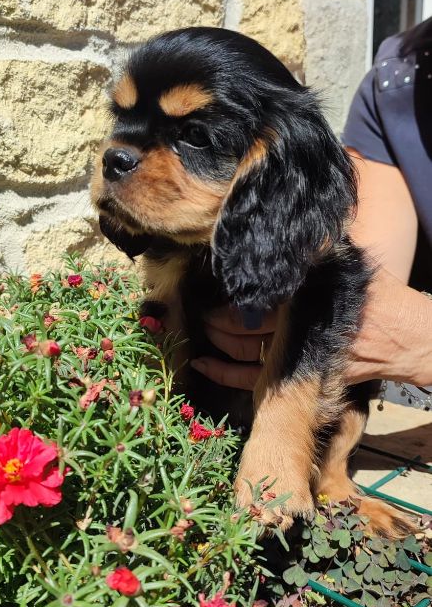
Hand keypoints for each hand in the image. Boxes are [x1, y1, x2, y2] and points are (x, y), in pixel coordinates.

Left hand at [191, 270, 431, 389]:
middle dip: (218, 319)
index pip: (258, 296)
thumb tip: (289, 225)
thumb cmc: (376, 297)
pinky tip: (203, 365)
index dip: (233, 294)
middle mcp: (296, 328)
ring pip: (242, 352)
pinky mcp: (296, 378)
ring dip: (218, 343)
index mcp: (304, 297)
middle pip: (244, 324)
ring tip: (205, 331)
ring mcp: (295, 357)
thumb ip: (318, 249)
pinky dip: (224, 374)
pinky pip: (251, 381)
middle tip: (203, 311)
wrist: (404, 338)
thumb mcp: (348, 264)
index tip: (217, 286)